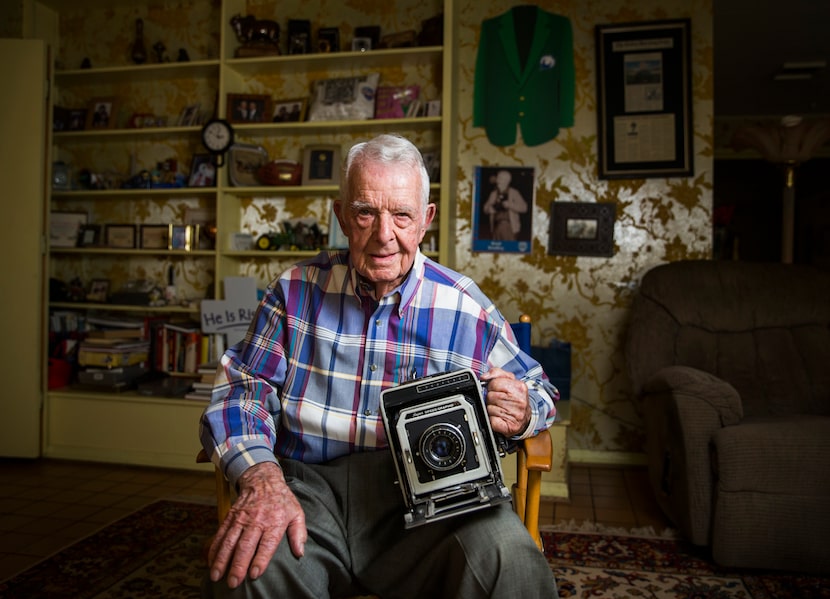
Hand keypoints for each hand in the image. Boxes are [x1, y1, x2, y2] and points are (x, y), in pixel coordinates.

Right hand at [208, 462, 306, 588]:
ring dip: (222, 560)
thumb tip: (300, 552)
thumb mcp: (296, 513)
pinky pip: (220, 534)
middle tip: (233, 582)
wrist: (263, 480)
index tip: (254, 574)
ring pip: (229, 541)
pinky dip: (214, 549)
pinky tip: (210, 562)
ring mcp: (241, 518)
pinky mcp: (230, 517)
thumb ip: (299, 533)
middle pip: (245, 545)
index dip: (260, 559)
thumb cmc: (282, 500)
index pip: (266, 544)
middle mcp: (256, 520)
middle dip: (238, 565)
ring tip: (217, 576)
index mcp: (274, 521)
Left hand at [480, 367, 530, 436]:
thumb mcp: (509, 381)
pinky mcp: (511, 427)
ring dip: (491, 409)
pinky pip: (491, 421)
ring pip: (489, 408)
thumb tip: (484, 377)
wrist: (524, 419)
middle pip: (491, 396)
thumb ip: (496, 373)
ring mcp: (516, 414)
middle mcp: (520, 401)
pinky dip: (492, 420)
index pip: (494, 383)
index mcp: (519, 387)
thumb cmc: (515, 399)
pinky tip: (499, 418)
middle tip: (499, 401)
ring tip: (500, 409)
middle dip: (491, 398)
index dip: (492, 387)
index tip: (497, 390)